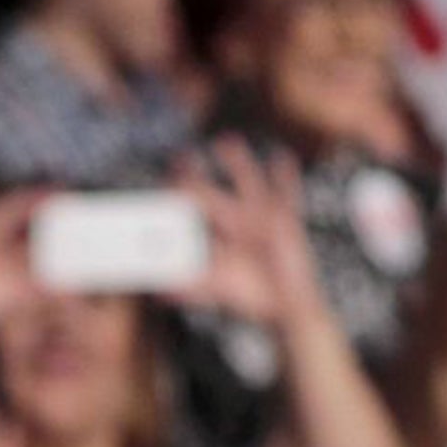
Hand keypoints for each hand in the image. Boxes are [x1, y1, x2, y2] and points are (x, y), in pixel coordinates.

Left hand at [171, 138, 325, 330]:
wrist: (285, 304)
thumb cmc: (248, 299)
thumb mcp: (217, 293)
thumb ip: (190, 290)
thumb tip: (158, 294)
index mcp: (213, 240)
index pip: (187, 217)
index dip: (174, 202)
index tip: (162, 189)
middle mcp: (232, 225)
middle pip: (210, 194)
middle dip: (194, 178)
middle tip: (181, 159)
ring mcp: (259, 219)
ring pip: (246, 183)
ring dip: (236, 163)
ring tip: (224, 142)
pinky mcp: (286, 219)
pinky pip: (287, 192)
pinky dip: (285, 177)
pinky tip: (281, 157)